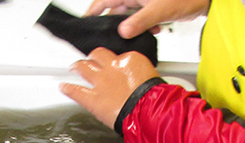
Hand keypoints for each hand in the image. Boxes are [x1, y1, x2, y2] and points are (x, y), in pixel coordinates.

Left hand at [60, 47, 160, 129]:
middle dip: (93, 58)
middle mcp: (113, 68)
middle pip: (97, 55)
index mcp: (130, 60)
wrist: (149, 112)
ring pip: (83, 67)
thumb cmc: (155, 99)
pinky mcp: (92, 98)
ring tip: (74, 68)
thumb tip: (139, 79)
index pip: (118, 55)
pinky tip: (63, 86)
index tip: (113, 66)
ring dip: (78, 67)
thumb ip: (141, 76)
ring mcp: (101, 82)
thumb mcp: (153, 78)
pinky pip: (75, 91)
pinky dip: (68, 88)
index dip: (114, 62)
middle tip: (90, 61)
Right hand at [85, 0, 209, 38]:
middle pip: (116, 10)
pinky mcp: (152, 4)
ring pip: (129, 15)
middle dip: (119, 24)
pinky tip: (155, 28)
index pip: (104, 1)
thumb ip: (139, 22)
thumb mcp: (159, 11)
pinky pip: (141, 16)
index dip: (93, 12)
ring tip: (145, 30)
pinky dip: (145, 24)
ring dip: (135, 26)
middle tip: (119, 37)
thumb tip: (123, 32)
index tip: (85, 23)